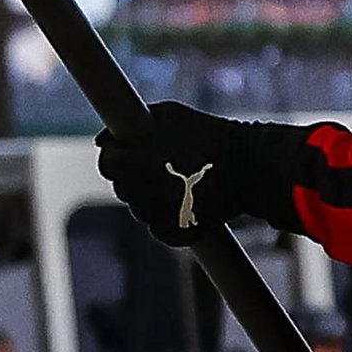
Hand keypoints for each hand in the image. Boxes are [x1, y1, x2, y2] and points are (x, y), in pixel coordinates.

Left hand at [123, 102, 300, 243]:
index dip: (116, 157)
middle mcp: (140, 195)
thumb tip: (101, 140)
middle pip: (123, 188)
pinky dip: (167, 218)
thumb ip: (130, 123)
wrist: (250, 168)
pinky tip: (184, 201)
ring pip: (141, 209)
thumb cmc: (208, 135)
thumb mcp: (168, 115)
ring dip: (150, 197)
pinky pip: (159, 227)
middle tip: (159, 165)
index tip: (129, 152)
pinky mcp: (174, 236)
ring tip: (176, 181)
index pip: (107, 164)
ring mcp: (156, 218)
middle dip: (134, 176)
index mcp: (132, 164)